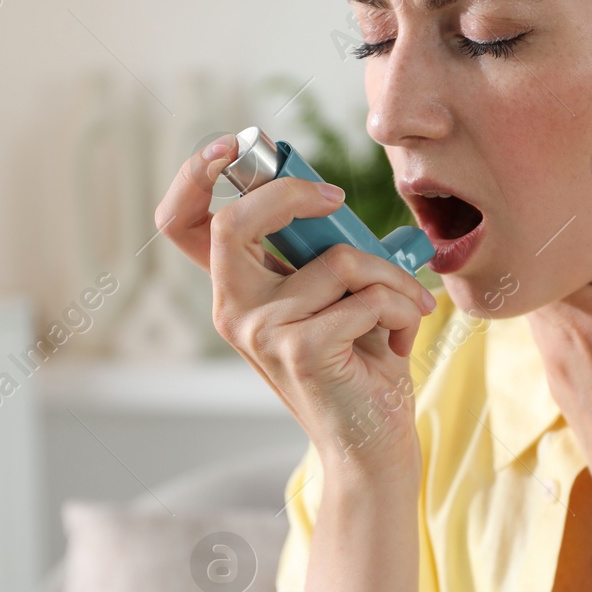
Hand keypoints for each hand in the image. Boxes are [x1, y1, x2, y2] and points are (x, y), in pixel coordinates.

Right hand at [154, 135, 436, 468]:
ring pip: (338, 259)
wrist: (372, 444)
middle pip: (234, 221)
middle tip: (337, 200)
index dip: (194, 176)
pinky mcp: (300, 350)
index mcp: (236, 290)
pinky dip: (402, 307)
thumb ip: (320, 251)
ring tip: (406, 306)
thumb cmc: (360, 366)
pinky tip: (402, 337)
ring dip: (391, 278)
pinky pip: (365, 296)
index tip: (233, 146)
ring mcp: (261, 332)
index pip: (184, 225)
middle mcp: (233, 310)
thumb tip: (332, 198)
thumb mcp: (333, 297)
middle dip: (291, 194)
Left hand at [526, 197, 591, 530]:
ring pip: (540, 308)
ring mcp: (554, 369)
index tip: (579, 199)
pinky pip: (550, 336)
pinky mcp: (561, 391)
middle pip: (537, 278)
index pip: (550, 255)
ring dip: (560, 285)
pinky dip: (565, 314)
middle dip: (556, 250)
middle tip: (585, 219)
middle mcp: (558, 342)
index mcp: (587, 322)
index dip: (559, 222)